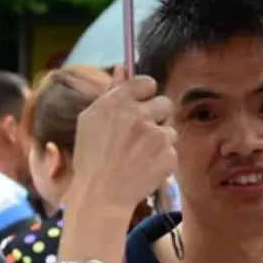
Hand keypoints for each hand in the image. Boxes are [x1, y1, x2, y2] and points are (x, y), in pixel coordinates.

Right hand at [70, 65, 176, 212]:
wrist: (101, 195)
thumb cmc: (91, 157)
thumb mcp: (90, 120)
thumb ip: (111, 92)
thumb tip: (123, 67)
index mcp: (117, 102)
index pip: (147, 82)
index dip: (145, 95)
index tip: (140, 106)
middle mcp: (138, 114)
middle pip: (164, 103)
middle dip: (156, 117)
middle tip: (140, 135)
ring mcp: (156, 135)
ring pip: (170, 128)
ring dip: (160, 139)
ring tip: (141, 155)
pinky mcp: (169, 155)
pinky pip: (172, 149)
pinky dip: (162, 158)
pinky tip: (145, 167)